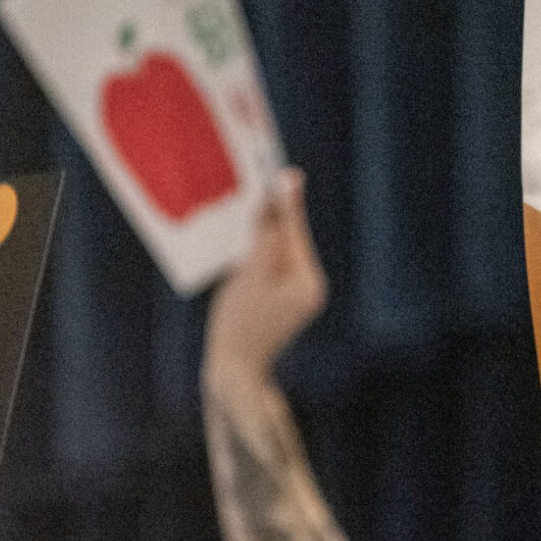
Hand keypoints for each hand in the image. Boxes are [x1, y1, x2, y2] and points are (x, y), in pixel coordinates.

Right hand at [205, 168, 328, 378]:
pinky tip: (233, 242)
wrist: (232, 375)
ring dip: (256, 233)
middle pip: (286, 238)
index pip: (293, 228)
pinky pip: (265, 266)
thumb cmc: (239, 324)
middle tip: (252, 180)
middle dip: (267, 215)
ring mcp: (294, 296)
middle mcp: (308, 286)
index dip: (280, 198)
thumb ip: (269, 229)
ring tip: (239, 207)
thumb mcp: (250, 272)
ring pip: (274, 251)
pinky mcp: (277, 302)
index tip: (276, 166)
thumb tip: (289, 186)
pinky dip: (250, 253)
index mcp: (308, 280)